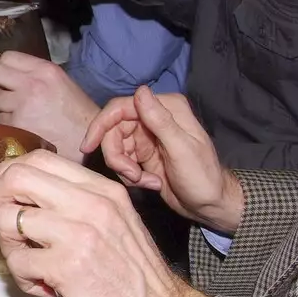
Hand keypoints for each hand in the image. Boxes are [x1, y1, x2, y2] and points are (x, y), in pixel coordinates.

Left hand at [0, 51, 98, 162]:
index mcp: (44, 70)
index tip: (7, 77)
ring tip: (18, 113)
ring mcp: (22, 104)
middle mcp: (31, 83)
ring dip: (2, 106)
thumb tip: (13, 74)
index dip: (4, 67)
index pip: (8, 56)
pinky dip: (8, 124)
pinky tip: (24, 127)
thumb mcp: (61, 82)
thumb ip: (36, 75)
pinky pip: (0, 120)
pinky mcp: (17, 124)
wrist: (89, 140)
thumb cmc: (77, 113)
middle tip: (4, 92)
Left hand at [0, 151, 208, 296]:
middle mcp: (92, 204)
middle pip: (17, 177)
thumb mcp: (114, 225)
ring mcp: (80, 233)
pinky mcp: (68, 267)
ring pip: (9, 219)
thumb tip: (21, 195)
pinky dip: (23, 280)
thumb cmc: (136, 279)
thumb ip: (75, 205)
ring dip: (9, 248)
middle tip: (3, 228)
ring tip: (32, 267)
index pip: (40, 158)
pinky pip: (18, 262)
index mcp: (102, 190)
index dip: (6, 174)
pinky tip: (47, 289)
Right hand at [82, 87, 244, 231]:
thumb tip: (140, 90)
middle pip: (113, 129)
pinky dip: (130, 175)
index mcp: (167, 108)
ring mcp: (147, 135)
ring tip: (145, 181)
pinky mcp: (142, 153)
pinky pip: (121, 160)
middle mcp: (154, 117)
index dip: (100, 125)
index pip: (121, 108)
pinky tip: (151, 183)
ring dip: (125, 168)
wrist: (210, 205)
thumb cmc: (202, 178)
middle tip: (131, 175)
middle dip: (116, 155)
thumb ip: (160, 120)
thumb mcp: (182, 149)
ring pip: (114, 146)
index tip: (87, 147)